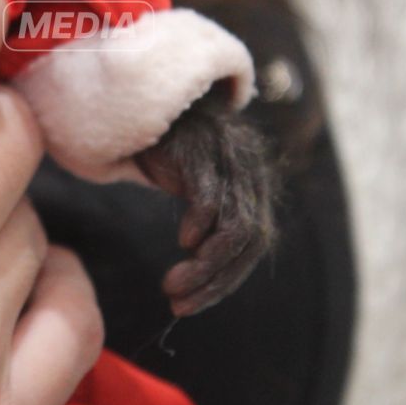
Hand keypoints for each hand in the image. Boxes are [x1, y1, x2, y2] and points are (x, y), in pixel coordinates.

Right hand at [134, 94, 273, 315]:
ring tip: (171, 285)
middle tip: (179, 303)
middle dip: (215, 281)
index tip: (190, 304)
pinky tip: (182, 241)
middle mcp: (251, 173)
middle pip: (249, 241)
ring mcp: (231, 158)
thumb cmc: (171, 151)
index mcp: (253, 187)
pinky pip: (212, 197)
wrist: (151, 100)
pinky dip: (200, 226)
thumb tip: (207, 274)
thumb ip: (212, 221)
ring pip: (235, 227)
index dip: (226, 281)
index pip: (254, 246)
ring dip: (204, 266)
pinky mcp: (205, 148)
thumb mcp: (197, 187)